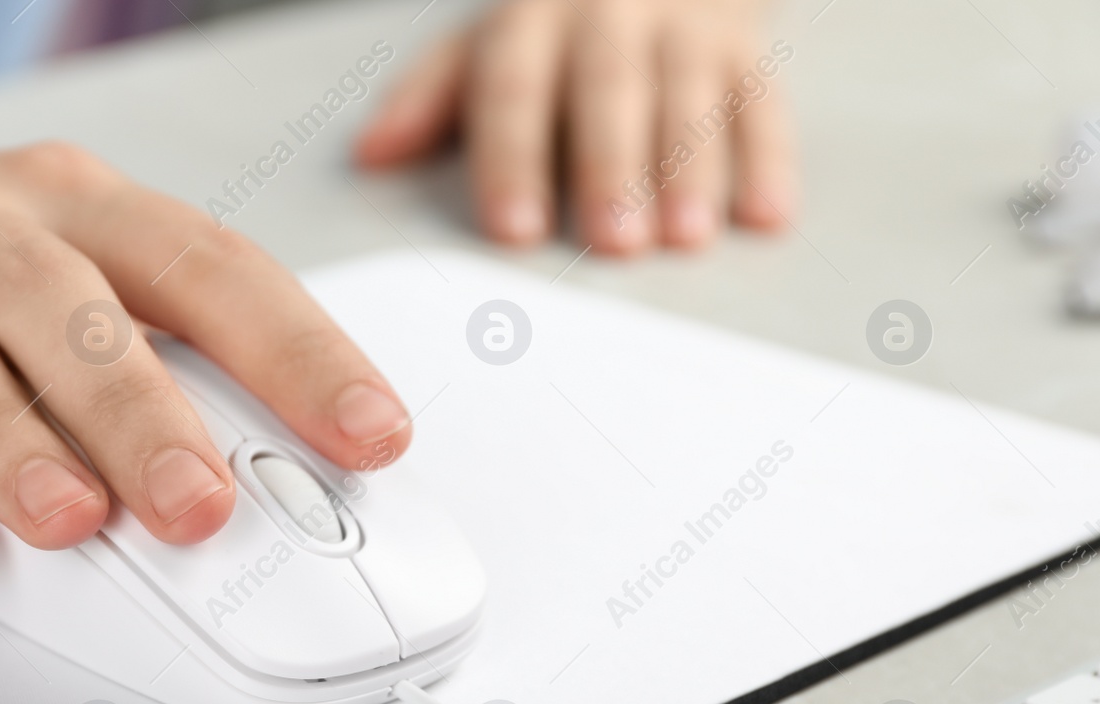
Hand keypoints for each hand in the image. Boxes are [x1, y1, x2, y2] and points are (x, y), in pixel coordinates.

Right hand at [0, 143, 413, 578]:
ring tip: (75, 524)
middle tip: (204, 509)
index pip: (207, 266)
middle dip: (146, 414)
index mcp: (80, 206)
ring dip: (16, 443)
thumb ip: (157, 370)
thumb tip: (269, 485)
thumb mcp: (69, 292)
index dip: (296, 350)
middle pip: (70, 306)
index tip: (370, 434)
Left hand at [355, 0, 797, 253]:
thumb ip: (429, 98)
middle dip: (611, 168)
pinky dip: (769, 159)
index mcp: (531, 17)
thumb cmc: (554, 27)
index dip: (512, 159)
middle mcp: (610, 12)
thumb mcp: (483, 45)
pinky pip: (763, 99)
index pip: (514, 87)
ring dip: (691, 169)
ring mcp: (685, 26)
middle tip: (613, 245)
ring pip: (689, 94)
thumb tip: (370, 155)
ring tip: (684, 238)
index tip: (514, 232)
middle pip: (608, 91)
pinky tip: (766, 217)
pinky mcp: (747, 46)